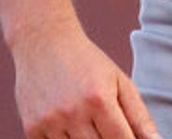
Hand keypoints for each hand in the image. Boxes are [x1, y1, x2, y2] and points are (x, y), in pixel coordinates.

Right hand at [11, 28, 159, 138]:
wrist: (43, 42)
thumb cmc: (88, 63)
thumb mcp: (119, 82)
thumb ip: (140, 116)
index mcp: (99, 99)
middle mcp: (73, 112)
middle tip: (106, 126)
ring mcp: (49, 122)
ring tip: (90, 124)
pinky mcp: (31, 128)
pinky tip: (69, 128)